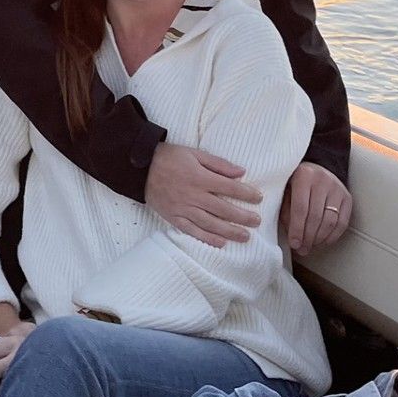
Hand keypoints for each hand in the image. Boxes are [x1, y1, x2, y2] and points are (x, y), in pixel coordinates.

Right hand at [145, 142, 262, 245]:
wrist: (138, 168)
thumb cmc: (168, 157)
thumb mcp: (193, 153)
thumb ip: (218, 163)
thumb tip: (241, 172)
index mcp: (199, 177)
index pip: (229, 187)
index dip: (246, 193)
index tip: (258, 197)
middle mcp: (192, 195)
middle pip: (222, 208)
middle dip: (242, 216)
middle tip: (257, 221)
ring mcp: (182, 208)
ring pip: (210, 223)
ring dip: (229, 231)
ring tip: (245, 236)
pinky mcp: (173, 217)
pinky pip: (192, 231)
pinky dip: (206, 238)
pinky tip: (220, 243)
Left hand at [282, 163, 351, 254]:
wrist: (317, 167)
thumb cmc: (295, 182)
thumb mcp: (285, 189)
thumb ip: (286, 209)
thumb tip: (292, 235)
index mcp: (304, 175)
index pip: (300, 208)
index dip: (297, 229)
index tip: (294, 244)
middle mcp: (323, 180)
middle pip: (316, 216)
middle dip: (308, 237)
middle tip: (302, 249)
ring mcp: (338, 188)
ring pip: (330, 221)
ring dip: (319, 238)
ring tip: (310, 247)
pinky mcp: (347, 197)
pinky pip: (343, 222)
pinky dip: (333, 236)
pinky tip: (323, 242)